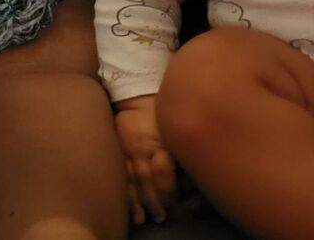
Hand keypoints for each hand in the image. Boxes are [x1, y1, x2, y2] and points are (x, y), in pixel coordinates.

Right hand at [115, 95, 176, 223]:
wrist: (139, 95)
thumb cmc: (164, 112)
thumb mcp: (176, 128)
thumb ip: (182, 152)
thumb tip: (193, 177)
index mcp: (162, 142)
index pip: (164, 174)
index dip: (170, 192)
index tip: (179, 204)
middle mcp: (145, 148)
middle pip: (149, 182)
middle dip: (156, 202)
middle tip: (163, 216)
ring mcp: (130, 151)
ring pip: (134, 181)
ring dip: (140, 203)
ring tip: (144, 219)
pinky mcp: (121, 151)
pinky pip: (123, 175)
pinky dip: (126, 193)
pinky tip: (130, 206)